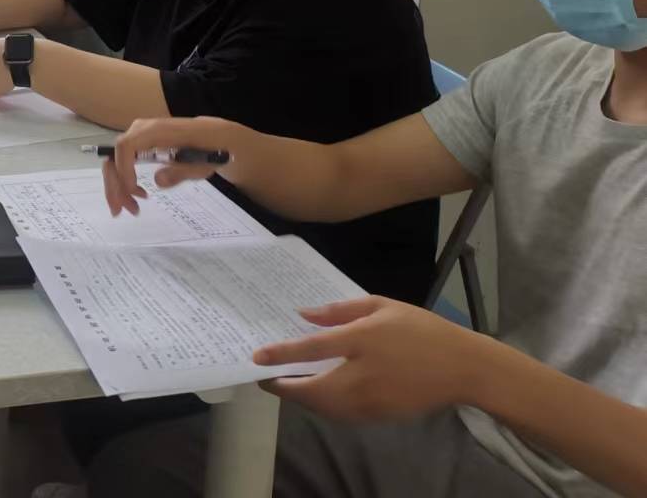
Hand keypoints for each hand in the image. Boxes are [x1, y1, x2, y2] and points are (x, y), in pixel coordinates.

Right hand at [98, 115, 244, 216]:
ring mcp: (138, 136)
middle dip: (114, 184)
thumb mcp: (200, 166)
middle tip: (120, 211)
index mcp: (156, 131)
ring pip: (115, 161)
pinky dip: (124, 180)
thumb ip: (179, 172)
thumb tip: (157, 182)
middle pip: (114, 155)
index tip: (135, 193)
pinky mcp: (139, 144)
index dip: (124, 170)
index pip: (126, 146)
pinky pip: (123, 161)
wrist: (213, 137)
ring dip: (117, 186)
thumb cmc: (209, 150)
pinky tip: (136, 194)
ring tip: (131, 208)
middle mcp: (141, 130)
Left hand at [254, 296, 487, 420]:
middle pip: (313, 390)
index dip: (281, 354)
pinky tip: (317, 395)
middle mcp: (364, 375)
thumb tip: (304, 315)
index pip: (312, 350)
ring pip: (325, 408)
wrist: (463, 368)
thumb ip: (340, 311)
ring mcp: (373, 400)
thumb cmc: (421, 329)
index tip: (257, 358)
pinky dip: (323, 408)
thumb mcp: (381, 306)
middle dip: (284, 387)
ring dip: (302, 400)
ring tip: (286, 386)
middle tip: (266, 378)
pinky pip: (342, 416)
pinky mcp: (381, 416)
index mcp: (363, 340)